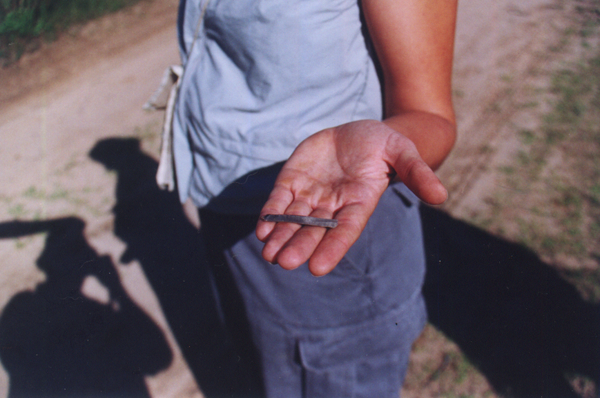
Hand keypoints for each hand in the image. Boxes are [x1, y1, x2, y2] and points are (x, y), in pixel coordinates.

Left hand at [256, 119, 446, 275]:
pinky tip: (262, 228)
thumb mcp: (402, 151)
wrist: (357, 133)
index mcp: (359, 202)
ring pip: (294, 220)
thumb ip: (417, 173)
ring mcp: (312, 194)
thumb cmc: (383, 144)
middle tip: (283, 263)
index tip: (317, 269)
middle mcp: (333, 205)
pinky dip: (271, 213)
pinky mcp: (294, 180)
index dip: (332, 248)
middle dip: (299, 246)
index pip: (346, 230)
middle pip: (314, 230)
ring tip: (268, 255)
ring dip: (281, 237)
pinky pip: (280, 200)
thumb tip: (441, 196)